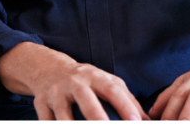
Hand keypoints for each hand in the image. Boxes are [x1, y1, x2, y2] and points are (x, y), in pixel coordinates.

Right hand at [0, 43, 149, 120]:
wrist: (48, 68)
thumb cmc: (85, 80)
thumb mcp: (105, 82)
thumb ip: (126, 99)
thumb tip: (148, 121)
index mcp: (94, 76)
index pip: (113, 89)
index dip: (125, 106)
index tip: (136, 122)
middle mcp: (74, 83)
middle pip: (86, 100)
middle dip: (97, 119)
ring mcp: (56, 94)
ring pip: (64, 116)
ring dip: (71, 127)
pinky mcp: (41, 104)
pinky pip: (47, 123)